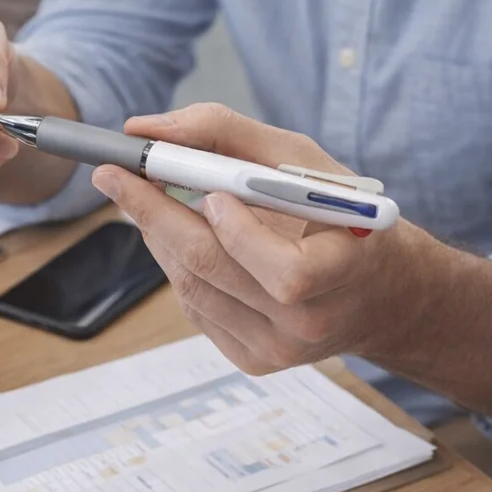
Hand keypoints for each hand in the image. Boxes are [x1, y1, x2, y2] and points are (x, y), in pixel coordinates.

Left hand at [90, 103, 425, 374]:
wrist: (377, 290)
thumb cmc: (339, 213)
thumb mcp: (300, 158)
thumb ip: (225, 134)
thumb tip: (146, 130)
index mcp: (342, 270)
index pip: (281, 268)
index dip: (228, 225)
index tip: (173, 177)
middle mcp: (309, 322)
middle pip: (212, 270)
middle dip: (153, 215)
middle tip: (114, 175)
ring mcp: (278, 350)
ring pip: (191, 288)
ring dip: (159, 237)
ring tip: (149, 198)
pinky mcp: (252, 360)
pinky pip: (195, 308)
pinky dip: (178, 266)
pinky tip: (186, 239)